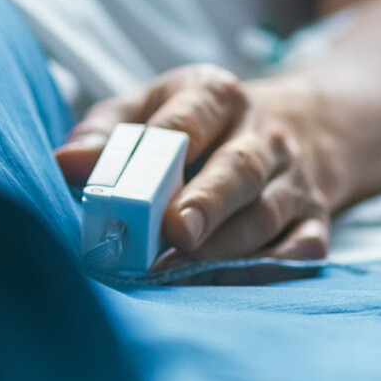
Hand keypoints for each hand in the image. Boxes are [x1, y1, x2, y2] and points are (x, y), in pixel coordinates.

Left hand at [56, 64, 332, 270]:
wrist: (292, 127)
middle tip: (175, 232)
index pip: (194, 115)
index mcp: (218, 96)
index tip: (142, 180)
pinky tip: (223, 285)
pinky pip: (298, 250)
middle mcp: (264, 134)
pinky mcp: (315, 220)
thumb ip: (105, 132)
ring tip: (179, 271)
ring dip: (225, 247)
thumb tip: (66, 164)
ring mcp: (294, 179)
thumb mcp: (149, 107)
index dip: (169, 142)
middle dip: (207, 202)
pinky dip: (263, 270)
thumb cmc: (196, 125)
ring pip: (265, 214)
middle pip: (239, 168)